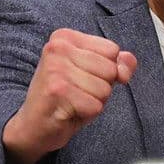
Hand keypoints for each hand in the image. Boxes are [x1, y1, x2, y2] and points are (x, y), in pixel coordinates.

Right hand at [3, 28, 136, 163]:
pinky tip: (68, 111)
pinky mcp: (57, 90)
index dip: (107, 70)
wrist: (34, 126)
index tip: (82, 77)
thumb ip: (116, 64)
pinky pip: (96, 105)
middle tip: (76, 92)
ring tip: (73, 101)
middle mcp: (57, 47)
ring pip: (105, 89)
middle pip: (110, 69)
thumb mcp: (93, 75)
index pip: (112, 50)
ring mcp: (55, 68)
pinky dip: (87, 114)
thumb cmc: (66, 97)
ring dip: (94, 101)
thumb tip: (129, 60)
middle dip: (101, 87)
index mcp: (65, 37)